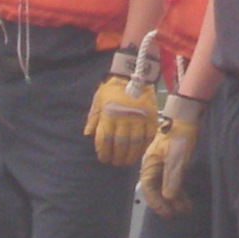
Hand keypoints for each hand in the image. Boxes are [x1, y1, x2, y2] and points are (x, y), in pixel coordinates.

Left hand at [86, 46, 163, 168]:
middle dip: (117, 157)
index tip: (103, 159)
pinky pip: (148, 137)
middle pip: (121, 145)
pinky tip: (139, 153)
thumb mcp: (98, 100)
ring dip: (130, 156)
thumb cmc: (112, 88)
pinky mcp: (151, 118)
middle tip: (115, 163)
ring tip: (126, 162)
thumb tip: (87, 134)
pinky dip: (144, 147)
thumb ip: (93, 118)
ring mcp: (139, 119)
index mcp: (109, 115)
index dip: (104, 152)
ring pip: (135, 144)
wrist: (133, 74)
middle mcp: (124, 119)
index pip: (105, 140)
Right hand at [140, 93, 203, 215]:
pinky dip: (180, 191)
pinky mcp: (173, 163)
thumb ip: (172, 177)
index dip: (157, 203)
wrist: (186, 118)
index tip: (168, 213)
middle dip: (167, 204)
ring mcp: (164, 166)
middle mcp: (154, 168)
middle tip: (176, 214)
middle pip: (157, 191)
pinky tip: (186, 199)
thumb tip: (168, 197)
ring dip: (175, 199)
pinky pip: (174, 181)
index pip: (149, 190)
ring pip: (167, 187)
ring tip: (185, 210)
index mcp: (149, 166)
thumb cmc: (179, 136)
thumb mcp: (175, 157)